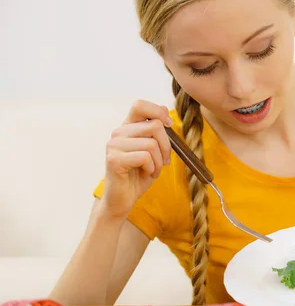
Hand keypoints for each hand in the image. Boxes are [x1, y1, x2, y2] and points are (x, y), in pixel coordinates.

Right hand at [100, 100, 172, 220]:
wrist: (123, 200)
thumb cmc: (138, 175)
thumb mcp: (153, 151)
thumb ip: (157, 131)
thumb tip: (165, 108)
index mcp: (127, 128)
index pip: (140, 105)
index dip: (158, 112)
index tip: (169, 125)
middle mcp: (118, 133)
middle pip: (155, 126)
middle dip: (166, 146)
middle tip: (164, 161)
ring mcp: (113, 145)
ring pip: (151, 143)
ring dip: (159, 161)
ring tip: (153, 170)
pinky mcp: (113, 159)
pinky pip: (145, 156)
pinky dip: (152, 168)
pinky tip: (146, 174)